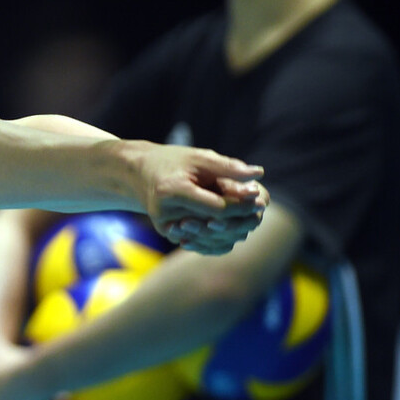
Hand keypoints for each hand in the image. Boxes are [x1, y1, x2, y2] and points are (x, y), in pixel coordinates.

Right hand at [130, 144, 265, 252]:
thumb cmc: (172, 161)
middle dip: (239, 219)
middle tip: (260, 210)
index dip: (240, 204)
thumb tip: (259, 174)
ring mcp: (165, 226)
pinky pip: (199, 242)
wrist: (140, 172)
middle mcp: (165, 214)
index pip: (217, 207)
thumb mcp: (199, 158)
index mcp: (173, 192)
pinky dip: (217, 237)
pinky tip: (233, 228)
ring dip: (231, 230)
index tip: (260, 197)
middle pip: (214, 225)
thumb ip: (228, 167)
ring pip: (208, 238)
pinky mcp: (167, 233)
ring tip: (249, 219)